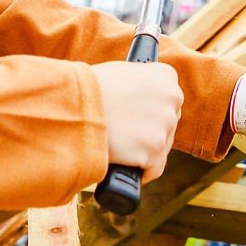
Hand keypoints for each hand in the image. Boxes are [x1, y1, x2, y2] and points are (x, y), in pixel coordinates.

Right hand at [91, 60, 182, 182]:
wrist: (72, 105)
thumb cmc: (89, 89)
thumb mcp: (121, 74)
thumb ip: (142, 85)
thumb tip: (144, 101)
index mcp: (166, 76)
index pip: (169, 102)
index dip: (151, 113)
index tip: (137, 118)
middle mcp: (172, 97)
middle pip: (168, 126)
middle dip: (149, 133)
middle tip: (124, 134)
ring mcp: (164, 124)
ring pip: (161, 149)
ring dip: (143, 152)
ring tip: (118, 144)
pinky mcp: (155, 148)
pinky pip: (154, 169)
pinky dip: (139, 171)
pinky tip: (123, 162)